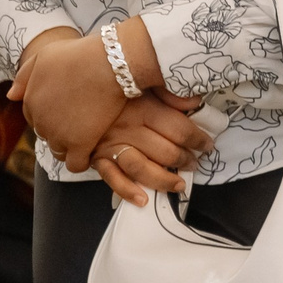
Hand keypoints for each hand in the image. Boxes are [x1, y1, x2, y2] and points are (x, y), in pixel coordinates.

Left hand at [11, 30, 129, 172]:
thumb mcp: (44, 56)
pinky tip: (91, 151)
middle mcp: (41, 121)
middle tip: (79, 121)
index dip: (50, 115)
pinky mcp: (80, 145)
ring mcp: (60, 135)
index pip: (35, 118)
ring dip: (70, 147)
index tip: (66, 110)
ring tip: (86, 136)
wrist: (108, 62)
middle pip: (46, 136)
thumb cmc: (79, 55)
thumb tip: (11, 97)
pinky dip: (82, 162)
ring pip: (59, 152)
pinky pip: (75, 165)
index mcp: (30, 101)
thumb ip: (24, 76)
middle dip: (59, 131)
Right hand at [90, 91, 211, 206]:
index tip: (207, 144)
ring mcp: (110, 145)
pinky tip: (143, 199)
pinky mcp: (96, 157)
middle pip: (164, 151)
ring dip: (163, 179)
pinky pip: (112, 178)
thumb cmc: (114, 85)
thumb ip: (169, 92)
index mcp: (142, 108)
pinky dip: (128, 191)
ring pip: (141, 168)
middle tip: (195, 163)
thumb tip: (196, 102)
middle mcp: (127, 128)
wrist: (75, 90)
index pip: (178, 128)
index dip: (198, 139)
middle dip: (185, 160)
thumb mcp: (144, 83)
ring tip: (179, 184)